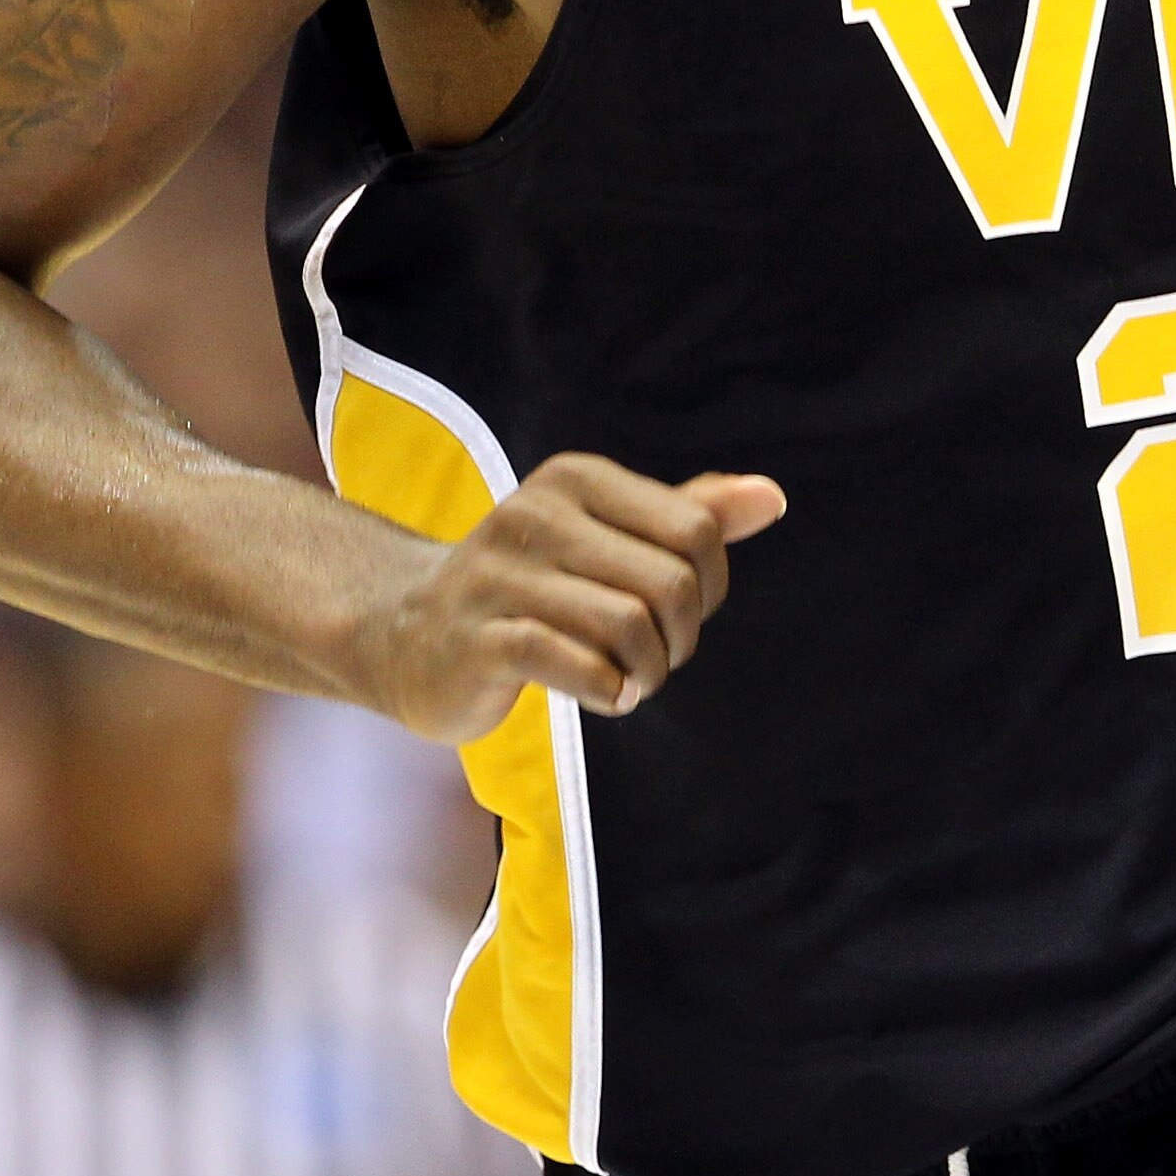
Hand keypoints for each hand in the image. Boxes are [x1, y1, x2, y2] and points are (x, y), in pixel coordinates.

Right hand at [358, 454, 785, 742]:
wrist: (402, 634)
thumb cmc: (527, 587)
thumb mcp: (604, 538)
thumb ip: (687, 515)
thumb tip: (773, 497)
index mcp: (575, 479)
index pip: (695, 530)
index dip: (708, 589)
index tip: (677, 615)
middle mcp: (537, 514)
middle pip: (670, 582)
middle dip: (679, 639)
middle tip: (652, 661)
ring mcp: (502, 577)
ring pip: (630, 625)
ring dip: (646, 673)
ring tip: (627, 681)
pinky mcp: (481, 640)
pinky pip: (580, 665)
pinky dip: (609, 693)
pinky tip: (598, 695)